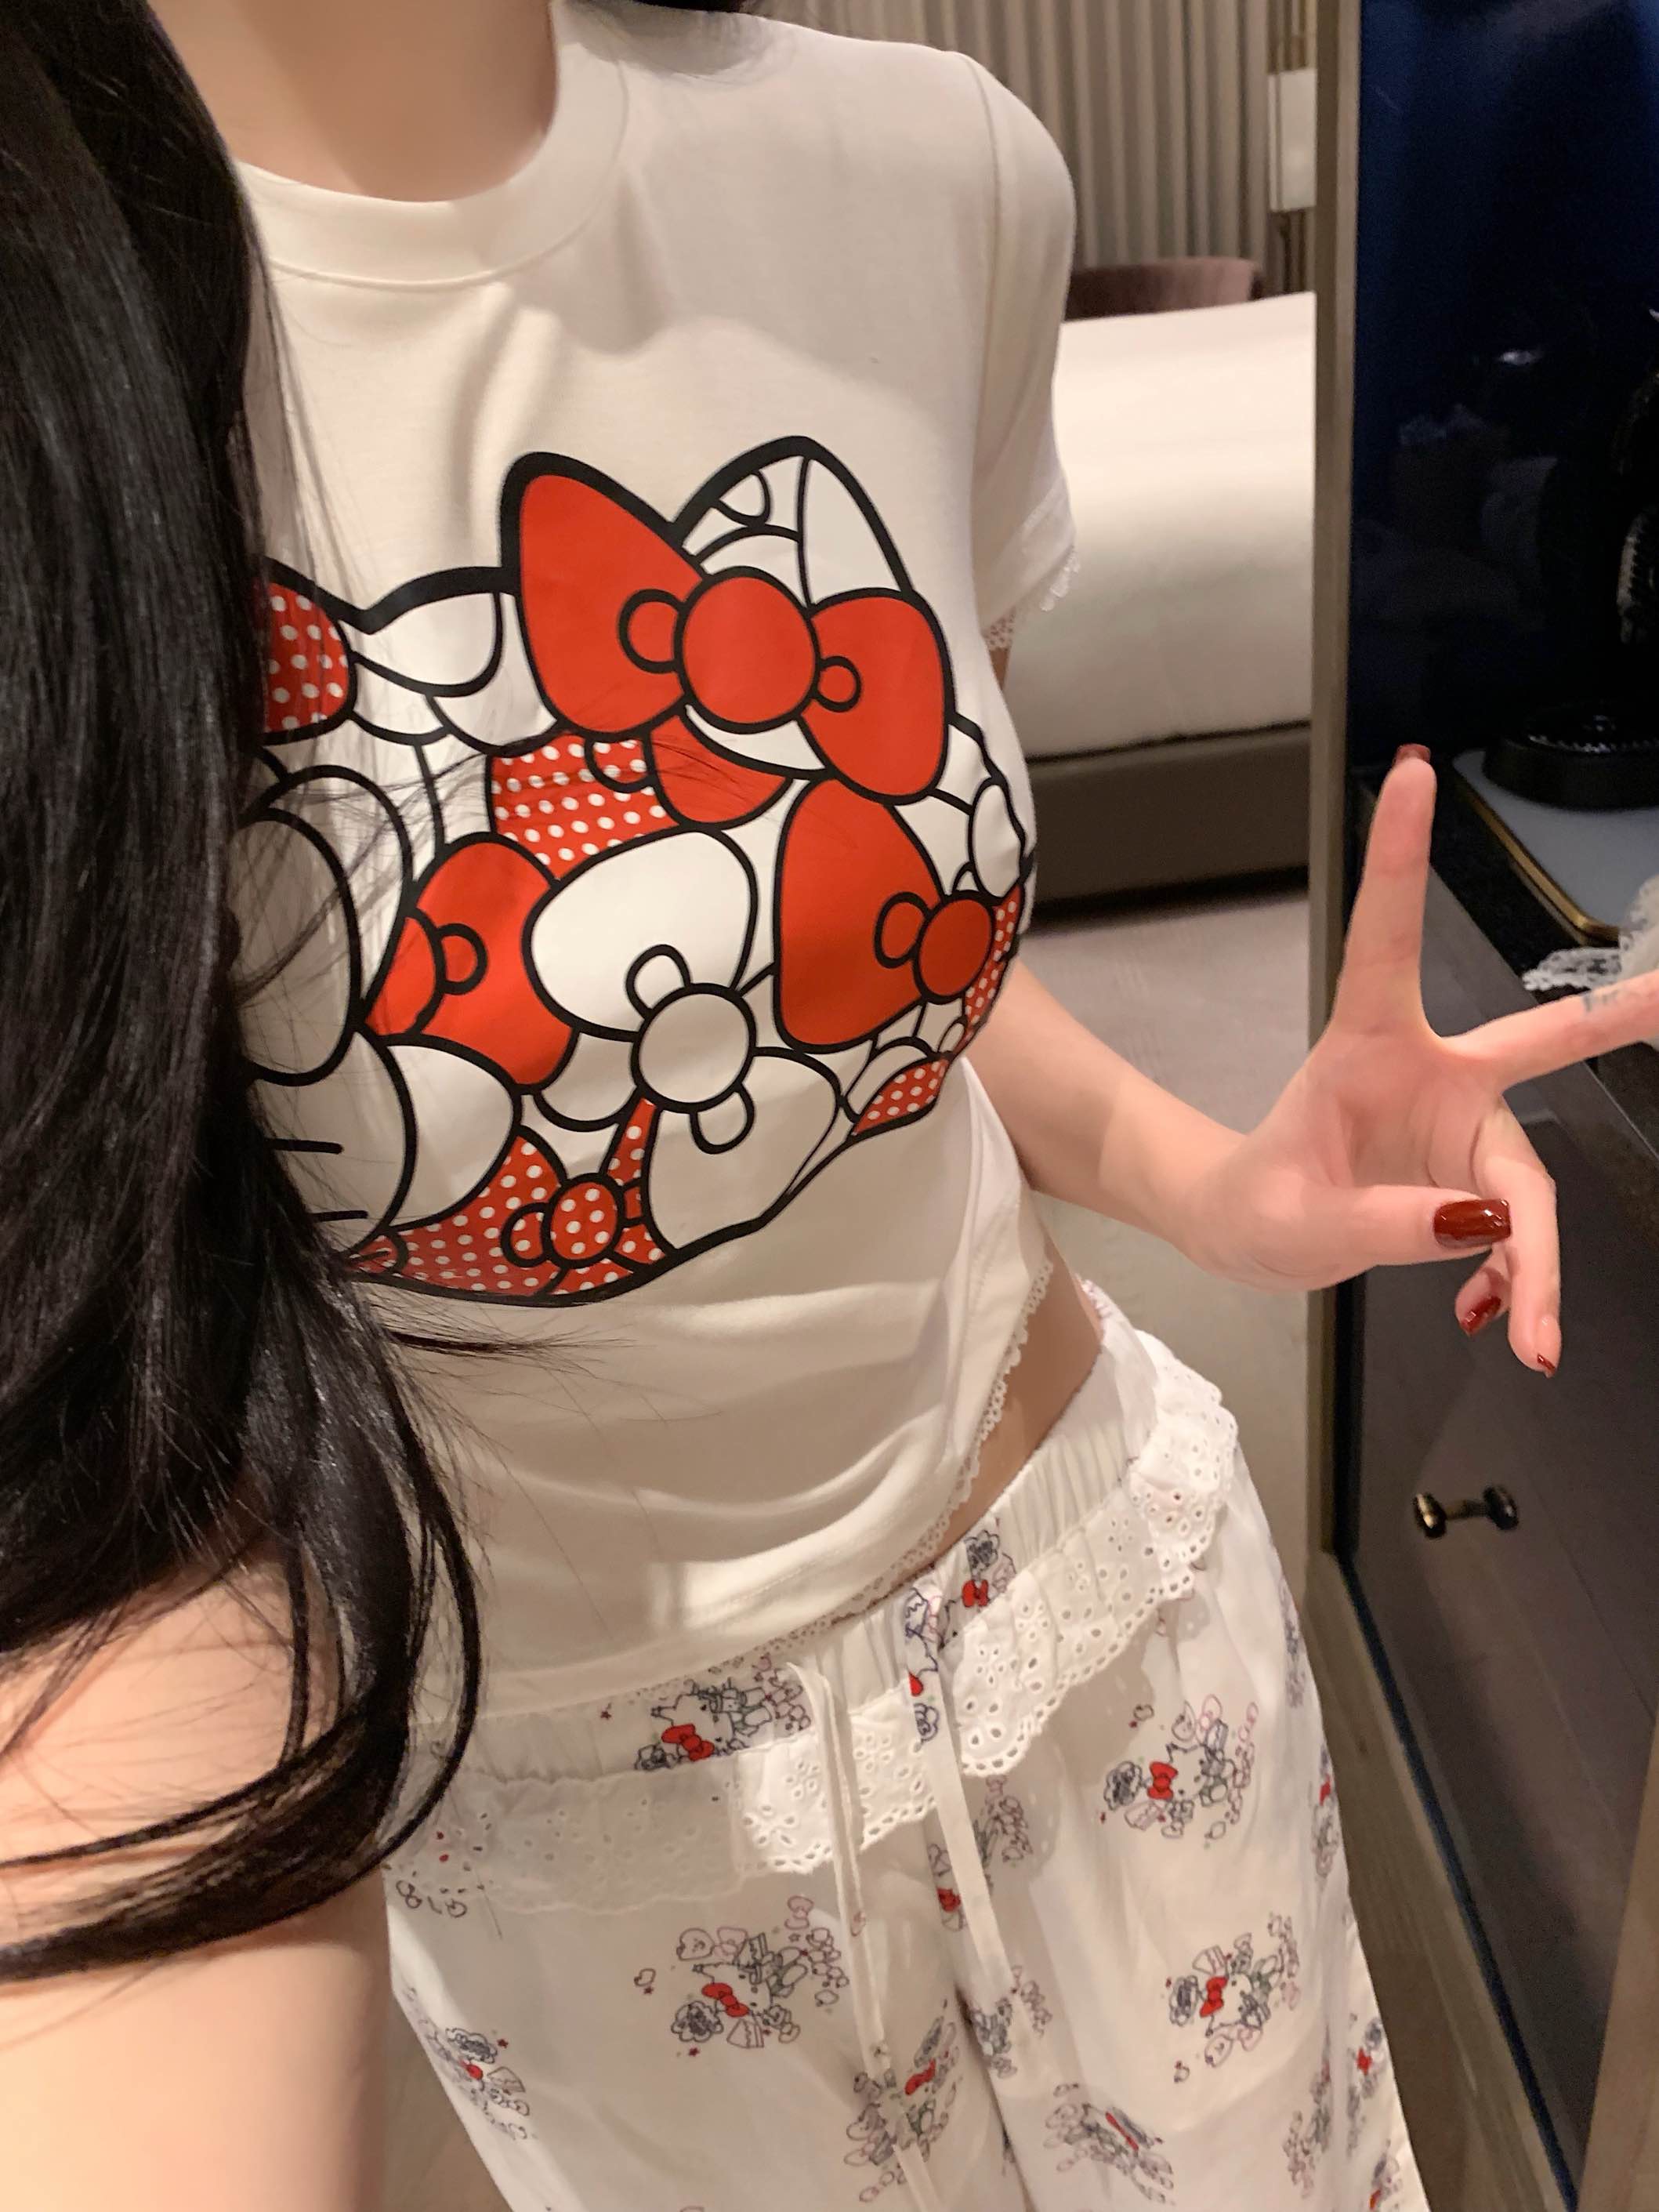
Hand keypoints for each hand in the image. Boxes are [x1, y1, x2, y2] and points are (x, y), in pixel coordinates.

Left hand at [1187, 749, 1658, 1369]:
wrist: (1249, 1233)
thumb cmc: (1257, 1207)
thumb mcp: (1296, 1224)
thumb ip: (1386, 1224)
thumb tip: (1487, 1226)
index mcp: (1369, 1048)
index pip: (1387, 939)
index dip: (1399, 857)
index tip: (1410, 771)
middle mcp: (1434, 1077)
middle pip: (1543, 1044)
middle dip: (1620, 1013)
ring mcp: (1462, 1128)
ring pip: (1531, 1195)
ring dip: (1539, 1269)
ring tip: (1528, 1338)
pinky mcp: (1474, 1179)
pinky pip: (1519, 1232)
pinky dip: (1516, 1282)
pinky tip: (1496, 1322)